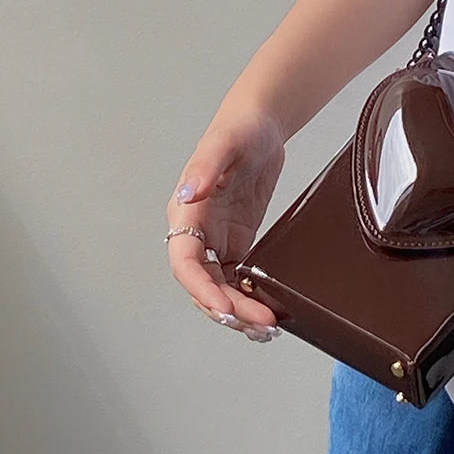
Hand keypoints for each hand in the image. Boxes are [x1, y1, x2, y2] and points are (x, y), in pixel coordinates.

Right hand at [166, 106, 285, 341]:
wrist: (262, 125)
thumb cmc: (239, 128)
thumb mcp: (224, 143)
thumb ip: (204, 167)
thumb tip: (186, 195)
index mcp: (186, 213)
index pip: (185, 263)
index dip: (202, 289)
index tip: (226, 307)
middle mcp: (197, 232)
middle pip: (205, 284)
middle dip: (229, 308)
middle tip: (260, 324)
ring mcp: (217, 239)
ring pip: (221, 288)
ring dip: (239, 312)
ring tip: (266, 329)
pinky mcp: (237, 242)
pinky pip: (238, 279)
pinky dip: (249, 299)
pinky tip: (268, 312)